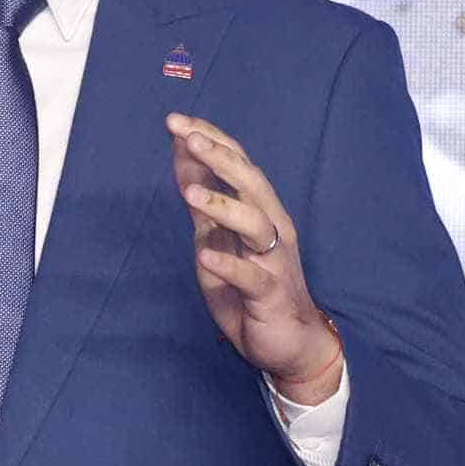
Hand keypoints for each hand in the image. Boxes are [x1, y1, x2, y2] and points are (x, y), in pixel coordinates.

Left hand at [169, 112, 343, 403]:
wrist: (288, 344)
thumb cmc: (252, 287)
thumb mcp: (218, 237)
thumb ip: (204, 200)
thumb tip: (183, 154)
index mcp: (259, 210)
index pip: (238, 164)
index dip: (211, 140)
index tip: (176, 121)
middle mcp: (272, 228)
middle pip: (251, 183)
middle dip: (220, 157)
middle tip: (188, 136)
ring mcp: (272, 261)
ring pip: (255, 224)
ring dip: (223, 205)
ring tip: (189, 193)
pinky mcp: (269, 295)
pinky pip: (250, 278)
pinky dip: (228, 266)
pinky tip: (205, 256)